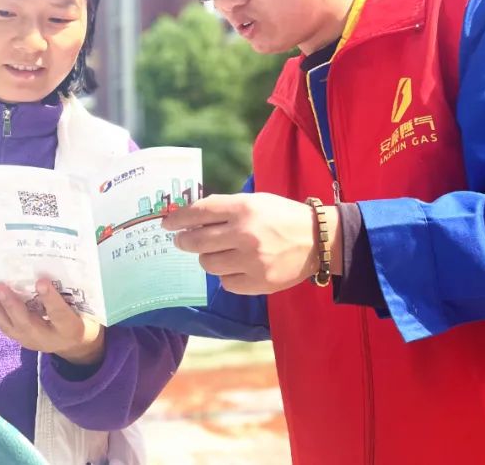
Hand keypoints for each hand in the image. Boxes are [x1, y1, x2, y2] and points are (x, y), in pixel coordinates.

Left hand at [0, 279, 104, 365]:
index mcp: (69, 329)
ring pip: (11, 327)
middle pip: (27, 323)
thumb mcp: (86, 309)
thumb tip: (56, 268)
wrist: (77, 347)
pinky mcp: (22, 340)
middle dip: (12, 305)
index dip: (50, 298)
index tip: (41, 281)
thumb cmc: (83, 319)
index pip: (59, 314)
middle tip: (1, 286)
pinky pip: (6, 327)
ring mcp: (32, 342)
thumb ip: (73, 295)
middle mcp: (48, 338)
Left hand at [161, 192, 341, 294]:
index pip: (199, 212)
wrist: (316, 239)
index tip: (167, 224)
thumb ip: (225, 208)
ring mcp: (251, 261)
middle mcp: (245, 234)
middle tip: (182, 241)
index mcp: (244, 208)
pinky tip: (236, 266)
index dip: (178, 219)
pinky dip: (226, 275)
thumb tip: (189, 217)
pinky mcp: (258, 283)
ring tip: (218, 253)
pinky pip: (226, 282)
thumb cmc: (281, 216)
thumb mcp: (255, 201)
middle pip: (197, 241)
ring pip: (208, 264)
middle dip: (184, 241)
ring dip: (208, 258)